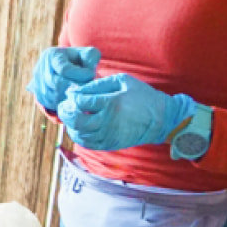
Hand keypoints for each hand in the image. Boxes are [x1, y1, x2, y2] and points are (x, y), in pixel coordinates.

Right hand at [28, 46, 101, 112]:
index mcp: (52, 55)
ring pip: (52, 95)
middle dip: (74, 87)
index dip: (79, 75)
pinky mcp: (38, 93)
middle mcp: (40, 67)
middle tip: (85, 88)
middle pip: (57, 84)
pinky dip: (61, 102)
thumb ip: (91, 56)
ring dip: (68, 97)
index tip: (91, 75)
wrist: (64, 68)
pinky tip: (71, 98)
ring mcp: (37, 81)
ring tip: (79, 93)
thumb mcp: (87, 54)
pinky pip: (49, 102)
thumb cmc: (78, 61)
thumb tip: (88, 69)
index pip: (64, 69)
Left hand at [58, 74, 200, 151]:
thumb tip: (74, 90)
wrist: (161, 119)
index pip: (80, 101)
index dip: (72, 96)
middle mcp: (108, 121)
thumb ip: (97, 84)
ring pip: (79, 133)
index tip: (72, 93)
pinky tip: (81, 126)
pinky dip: (79, 135)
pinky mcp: (110, 145)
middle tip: (65, 105)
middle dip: (66, 111)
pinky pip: (87, 143)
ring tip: (73, 114)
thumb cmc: (141, 95)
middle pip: (76, 120)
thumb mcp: (122, 81)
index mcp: (112, 103)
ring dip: (71, 124)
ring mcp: (109, 135)